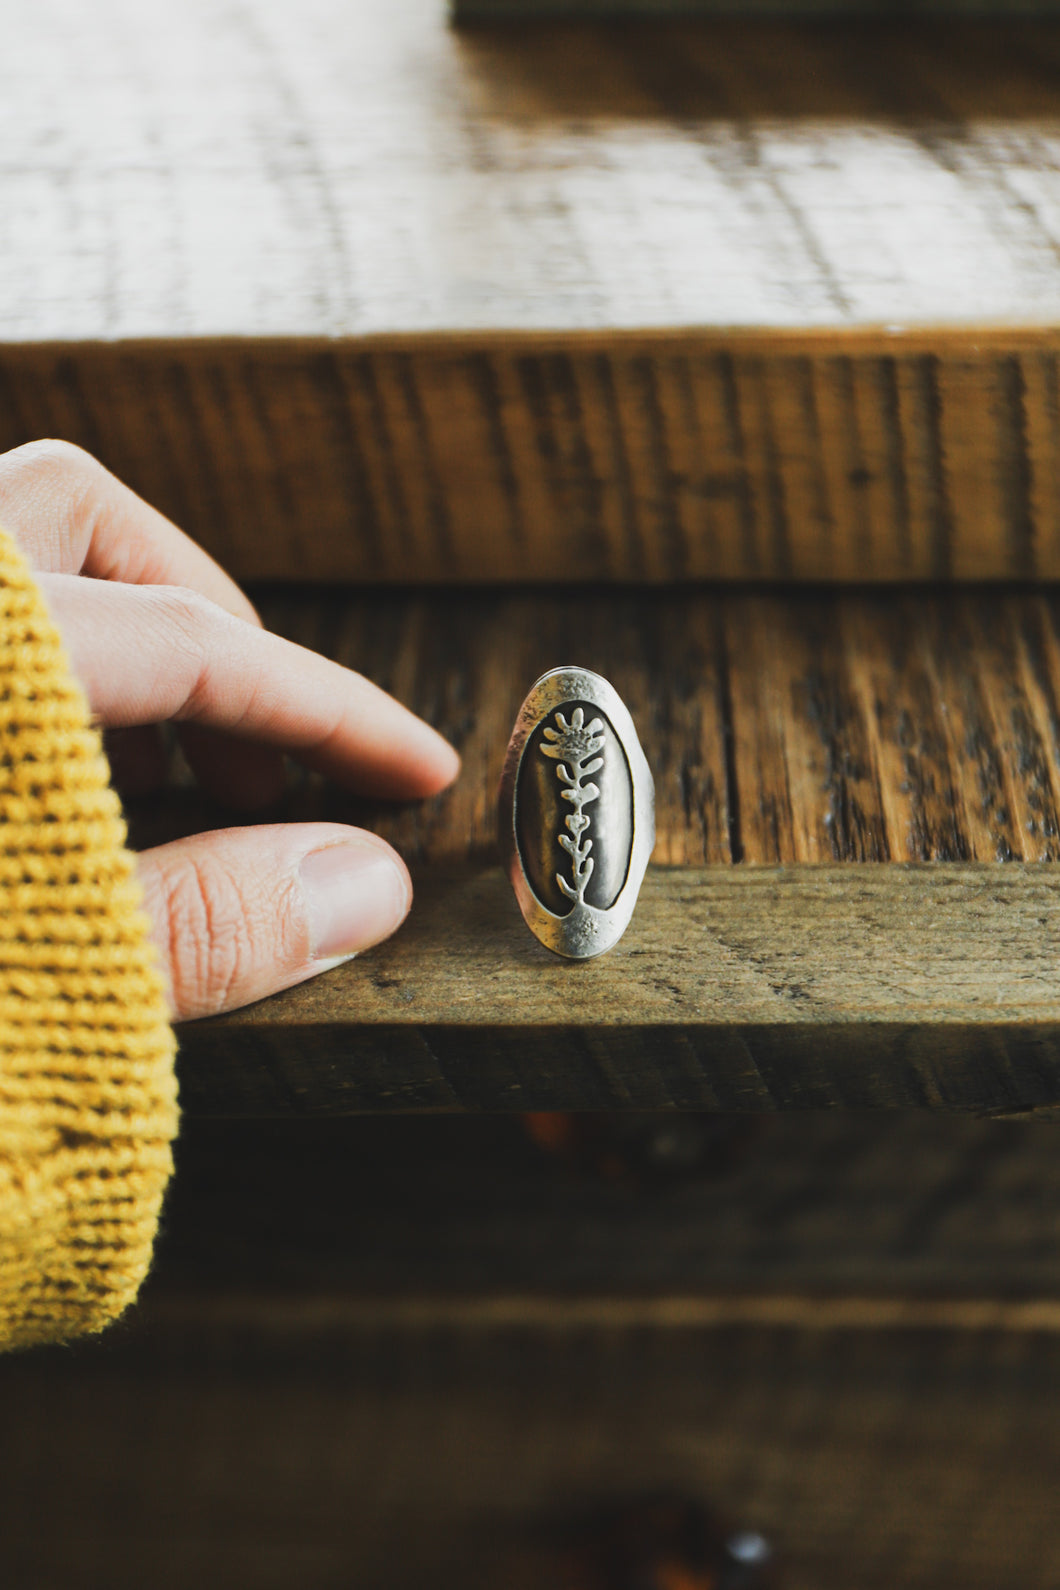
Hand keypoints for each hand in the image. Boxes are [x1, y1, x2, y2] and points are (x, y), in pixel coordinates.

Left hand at [0, 440, 459, 1020]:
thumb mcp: (22, 993)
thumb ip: (195, 926)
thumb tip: (362, 886)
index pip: (190, 643)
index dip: (329, 710)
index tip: (417, 770)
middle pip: (83, 519)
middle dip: (212, 627)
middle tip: (272, 764)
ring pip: (20, 557)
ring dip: (126, 649)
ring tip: (169, 788)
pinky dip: (52, 680)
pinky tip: (69, 801)